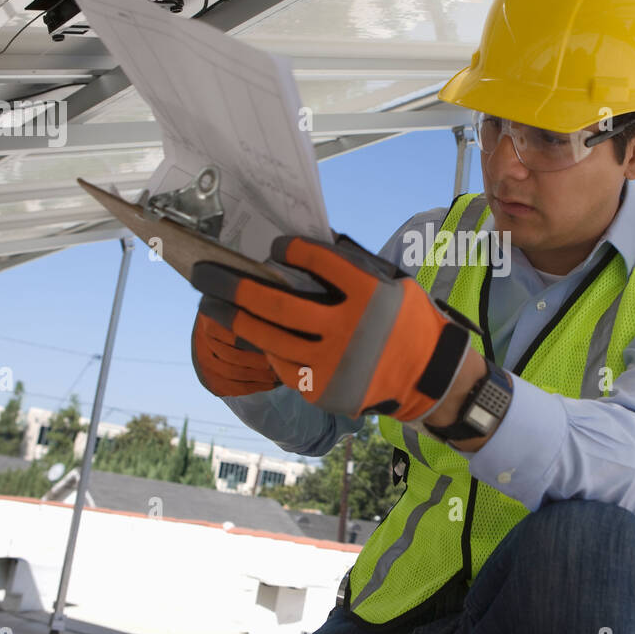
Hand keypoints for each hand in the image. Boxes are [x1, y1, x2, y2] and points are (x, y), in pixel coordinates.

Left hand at [190, 232, 475, 420]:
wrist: (429, 378)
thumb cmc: (408, 322)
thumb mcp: (394, 284)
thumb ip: (354, 266)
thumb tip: (307, 244)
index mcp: (369, 295)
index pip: (319, 261)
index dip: (292, 250)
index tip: (276, 246)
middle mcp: (349, 329)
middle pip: (278, 304)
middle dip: (234, 286)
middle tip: (205, 274)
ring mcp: (335, 363)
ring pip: (271, 338)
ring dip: (235, 319)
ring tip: (212, 304)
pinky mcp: (326, 389)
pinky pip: (284, 366)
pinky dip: (265, 348)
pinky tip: (252, 335)